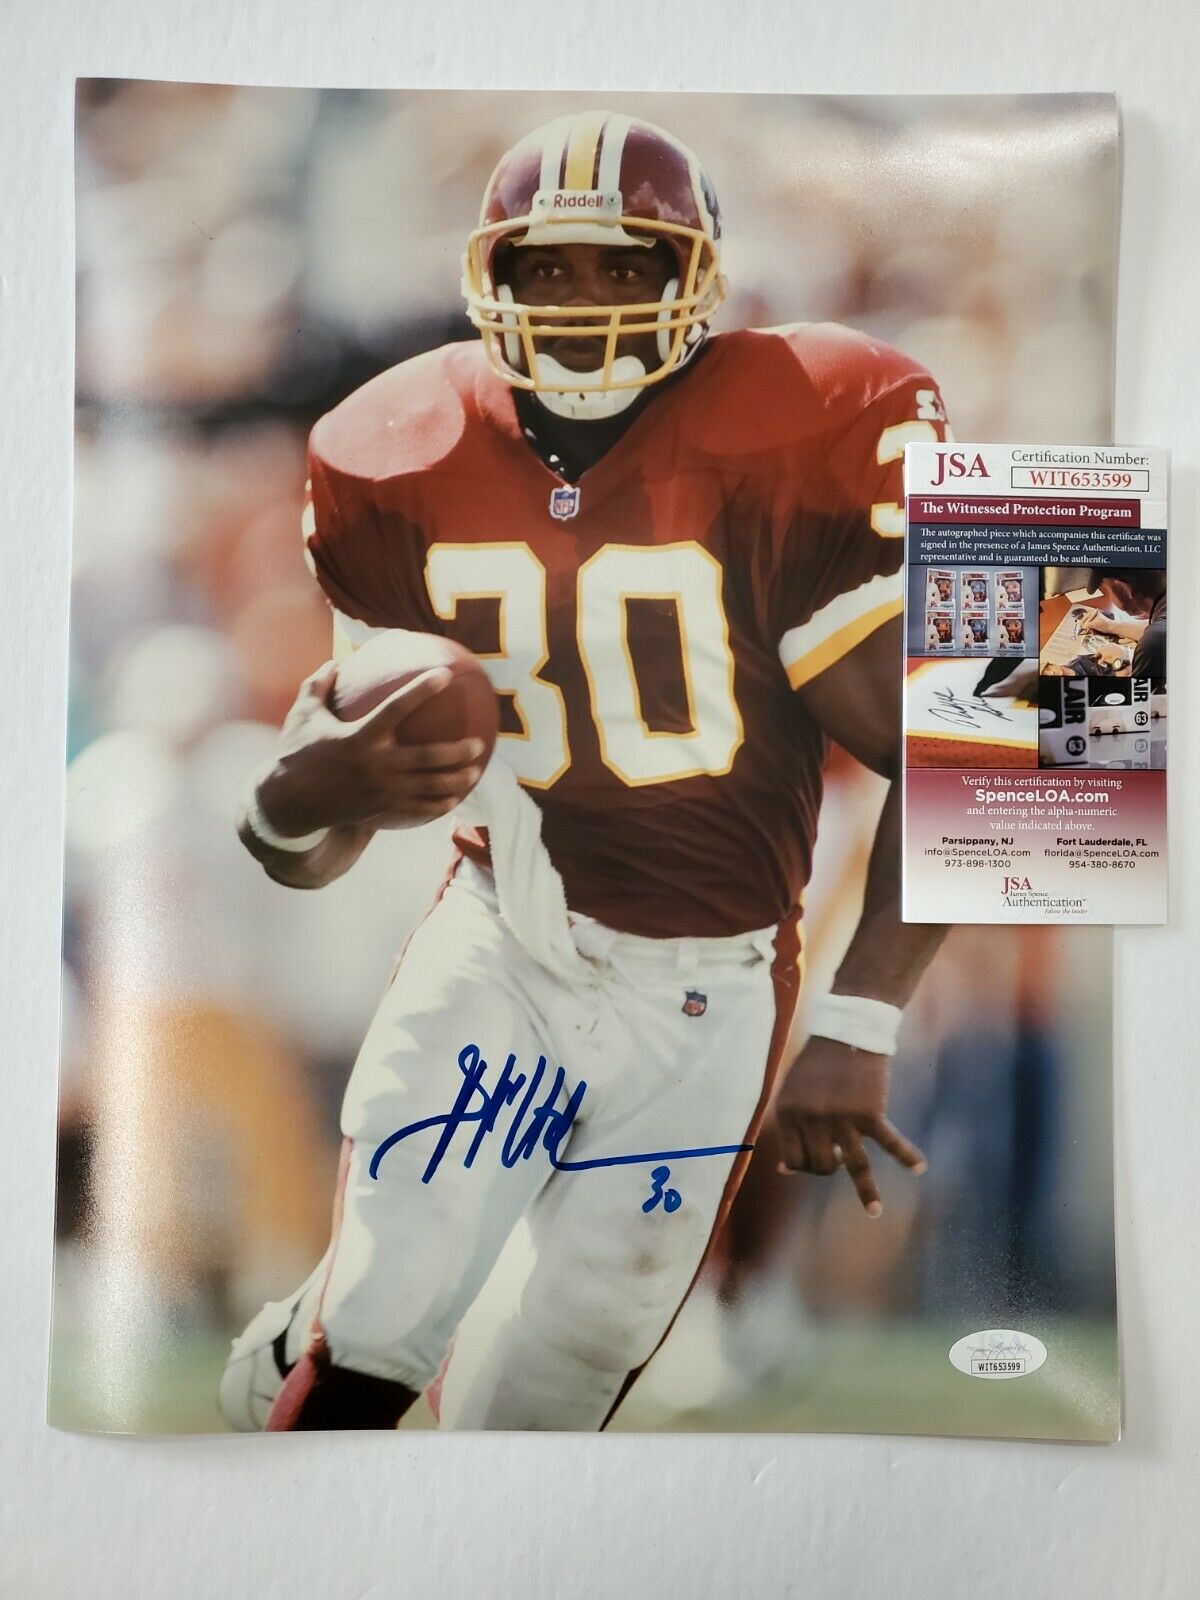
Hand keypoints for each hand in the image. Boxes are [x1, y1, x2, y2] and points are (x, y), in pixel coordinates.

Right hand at [256, 661, 487, 836]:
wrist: (288, 803)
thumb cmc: (296, 752)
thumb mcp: (302, 715)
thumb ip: (319, 685)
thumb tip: (336, 661)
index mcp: (358, 737)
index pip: (397, 708)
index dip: (422, 690)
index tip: (446, 674)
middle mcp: (375, 765)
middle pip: (427, 758)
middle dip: (456, 752)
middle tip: (478, 742)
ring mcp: (381, 791)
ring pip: (428, 788)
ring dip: (456, 781)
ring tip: (476, 772)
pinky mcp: (380, 810)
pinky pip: (417, 809)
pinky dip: (439, 805)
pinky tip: (455, 800)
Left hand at [773, 1034, 925, 1215]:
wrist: (846, 1029)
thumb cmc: (817, 1064)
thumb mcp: (793, 1093)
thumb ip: (790, 1129)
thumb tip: (785, 1170)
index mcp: (789, 1113)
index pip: (795, 1159)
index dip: (806, 1165)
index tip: (817, 1159)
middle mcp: (812, 1118)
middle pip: (824, 1165)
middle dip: (832, 1167)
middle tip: (842, 1156)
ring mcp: (842, 1117)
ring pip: (855, 1165)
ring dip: (866, 1192)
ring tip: (874, 1212)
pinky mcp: (870, 1112)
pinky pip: (891, 1142)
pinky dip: (907, 1156)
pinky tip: (919, 1168)